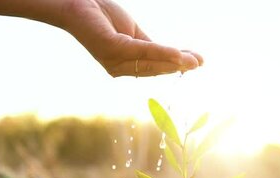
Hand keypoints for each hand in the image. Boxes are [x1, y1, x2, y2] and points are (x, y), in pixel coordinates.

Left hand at [60, 0, 202, 76]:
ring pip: (150, 62)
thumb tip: (175, 57)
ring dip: (175, 61)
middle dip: (179, 66)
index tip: (197, 63)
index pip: (154, 69)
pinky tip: (177, 53)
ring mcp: (114, 61)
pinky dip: (161, 52)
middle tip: (200, 63)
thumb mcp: (132, 34)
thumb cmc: (103, 17)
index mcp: (124, 66)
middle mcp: (118, 69)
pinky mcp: (112, 48)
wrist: (78, 2)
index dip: (176, 67)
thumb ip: (149, 47)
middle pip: (155, 69)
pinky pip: (142, 51)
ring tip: (194, 61)